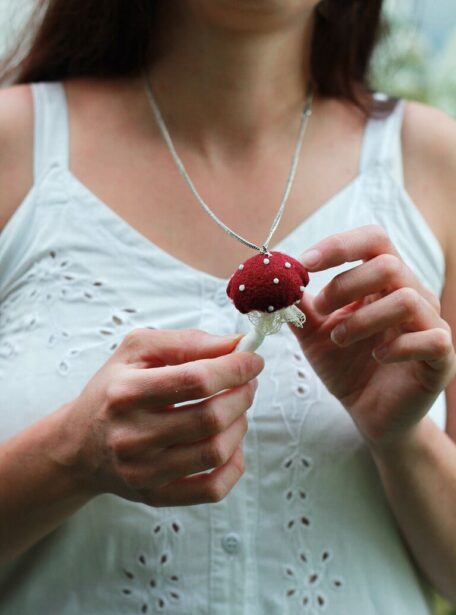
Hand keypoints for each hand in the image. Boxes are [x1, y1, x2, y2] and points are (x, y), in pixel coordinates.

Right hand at [60, 328, 263, 505]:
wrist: (79, 443)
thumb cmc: (114, 389)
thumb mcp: (138, 350)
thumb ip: (188, 341)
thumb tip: (236, 344)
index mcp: (126, 392)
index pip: (196, 380)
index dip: (235, 368)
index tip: (252, 359)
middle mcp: (132, 436)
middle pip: (210, 418)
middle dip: (242, 395)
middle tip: (247, 383)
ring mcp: (143, 471)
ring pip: (215, 452)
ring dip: (240, 425)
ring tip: (235, 409)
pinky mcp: (155, 496)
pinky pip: (212, 489)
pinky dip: (234, 463)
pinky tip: (229, 443)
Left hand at [290, 225, 455, 450]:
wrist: (370, 414)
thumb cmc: (346, 367)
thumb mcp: (314, 334)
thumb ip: (299, 308)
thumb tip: (275, 281)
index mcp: (383, 283)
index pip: (373, 241)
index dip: (339, 245)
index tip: (305, 262)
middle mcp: (412, 295)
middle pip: (388, 265)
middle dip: (345, 285)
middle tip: (320, 308)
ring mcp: (430, 324)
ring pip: (406, 300)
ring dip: (363, 319)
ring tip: (339, 339)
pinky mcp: (441, 357)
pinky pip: (429, 339)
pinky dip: (396, 347)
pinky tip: (377, 357)